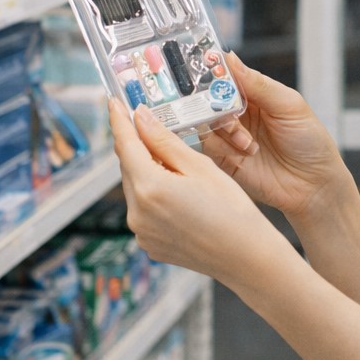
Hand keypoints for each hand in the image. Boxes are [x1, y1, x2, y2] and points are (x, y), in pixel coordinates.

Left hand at [109, 99, 295, 284]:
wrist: (246, 257)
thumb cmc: (231, 210)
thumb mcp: (200, 166)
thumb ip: (163, 140)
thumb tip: (140, 118)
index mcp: (149, 187)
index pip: (125, 144)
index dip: (119, 120)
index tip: (114, 101)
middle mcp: (137, 212)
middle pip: (129, 166)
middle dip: (138, 146)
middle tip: (151, 126)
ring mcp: (141, 232)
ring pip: (136, 188)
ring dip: (147, 172)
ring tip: (176, 166)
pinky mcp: (148, 244)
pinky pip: (143, 210)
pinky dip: (154, 196)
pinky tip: (179, 194)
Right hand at [202, 54, 353, 221]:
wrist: (313, 185)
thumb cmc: (310, 142)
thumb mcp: (290, 105)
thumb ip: (258, 84)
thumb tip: (230, 58)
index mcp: (255, 94)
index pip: (227, 75)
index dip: (216, 71)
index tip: (208, 68)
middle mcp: (240, 113)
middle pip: (210, 97)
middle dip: (215, 102)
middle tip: (230, 112)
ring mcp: (231, 135)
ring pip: (206, 120)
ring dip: (224, 128)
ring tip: (247, 141)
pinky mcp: (224, 158)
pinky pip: (208, 145)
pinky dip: (222, 146)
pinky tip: (245, 152)